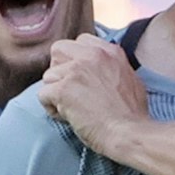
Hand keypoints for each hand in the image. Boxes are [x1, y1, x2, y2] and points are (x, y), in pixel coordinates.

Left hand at [39, 36, 146, 156]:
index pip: (80, 41)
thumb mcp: (131, 79)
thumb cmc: (132, 115)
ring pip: (48, 76)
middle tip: (71, 90)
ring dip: (56, 93)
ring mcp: (76, 70)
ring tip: (72, 109)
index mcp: (110, 52)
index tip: (81, 78)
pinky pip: (42, 95)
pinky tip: (68, 117)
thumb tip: (101, 70)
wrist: (129, 133)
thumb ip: (112, 68)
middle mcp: (92, 55)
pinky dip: (52, 109)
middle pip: (58, 50)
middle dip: (60, 71)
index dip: (75, 60)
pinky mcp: (63, 89)